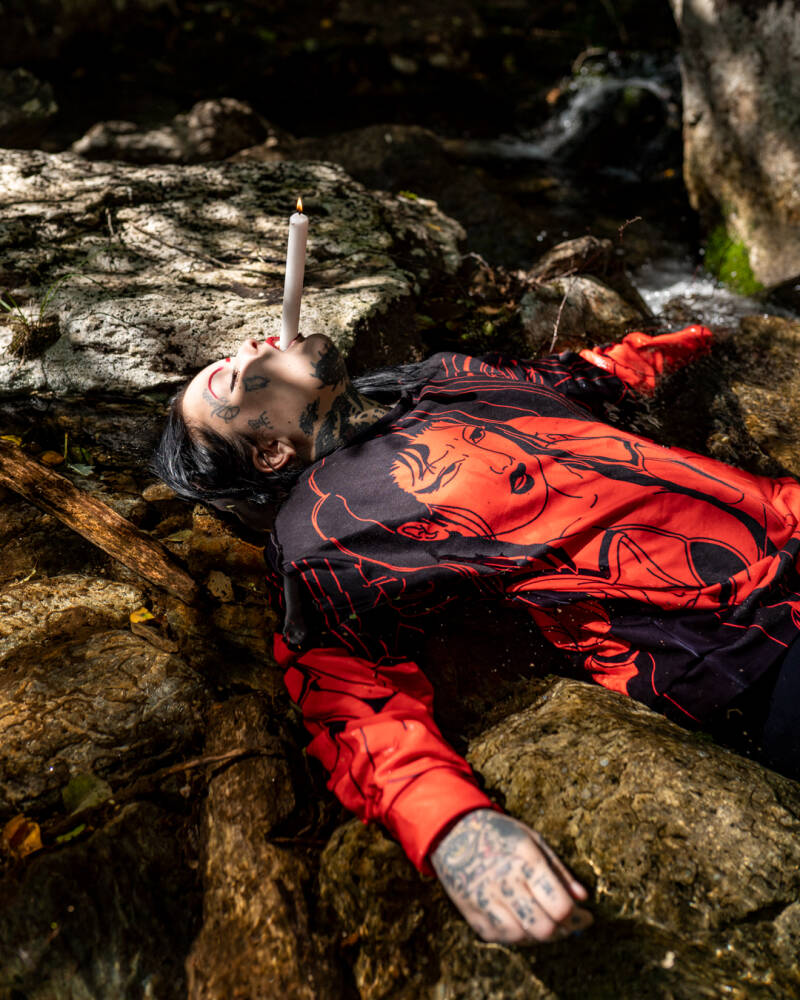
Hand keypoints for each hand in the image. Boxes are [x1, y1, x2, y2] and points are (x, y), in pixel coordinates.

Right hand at [430, 808, 592, 943]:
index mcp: (525, 861)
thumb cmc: (499, 833)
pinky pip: (503, 938)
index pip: (559, 906)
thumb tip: (582, 898)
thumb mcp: (532, 839)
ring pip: (523, 937)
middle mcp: (505, 883)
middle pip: (543, 928)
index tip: (586, 917)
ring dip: (541, 935)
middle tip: (570, 924)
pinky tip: (525, 922)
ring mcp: (486, 901)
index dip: (578, 918)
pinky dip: (519, 936)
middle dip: (562, 931)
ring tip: (548, 922)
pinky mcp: (473, 914)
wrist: (452, 832)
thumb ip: (559, 870)